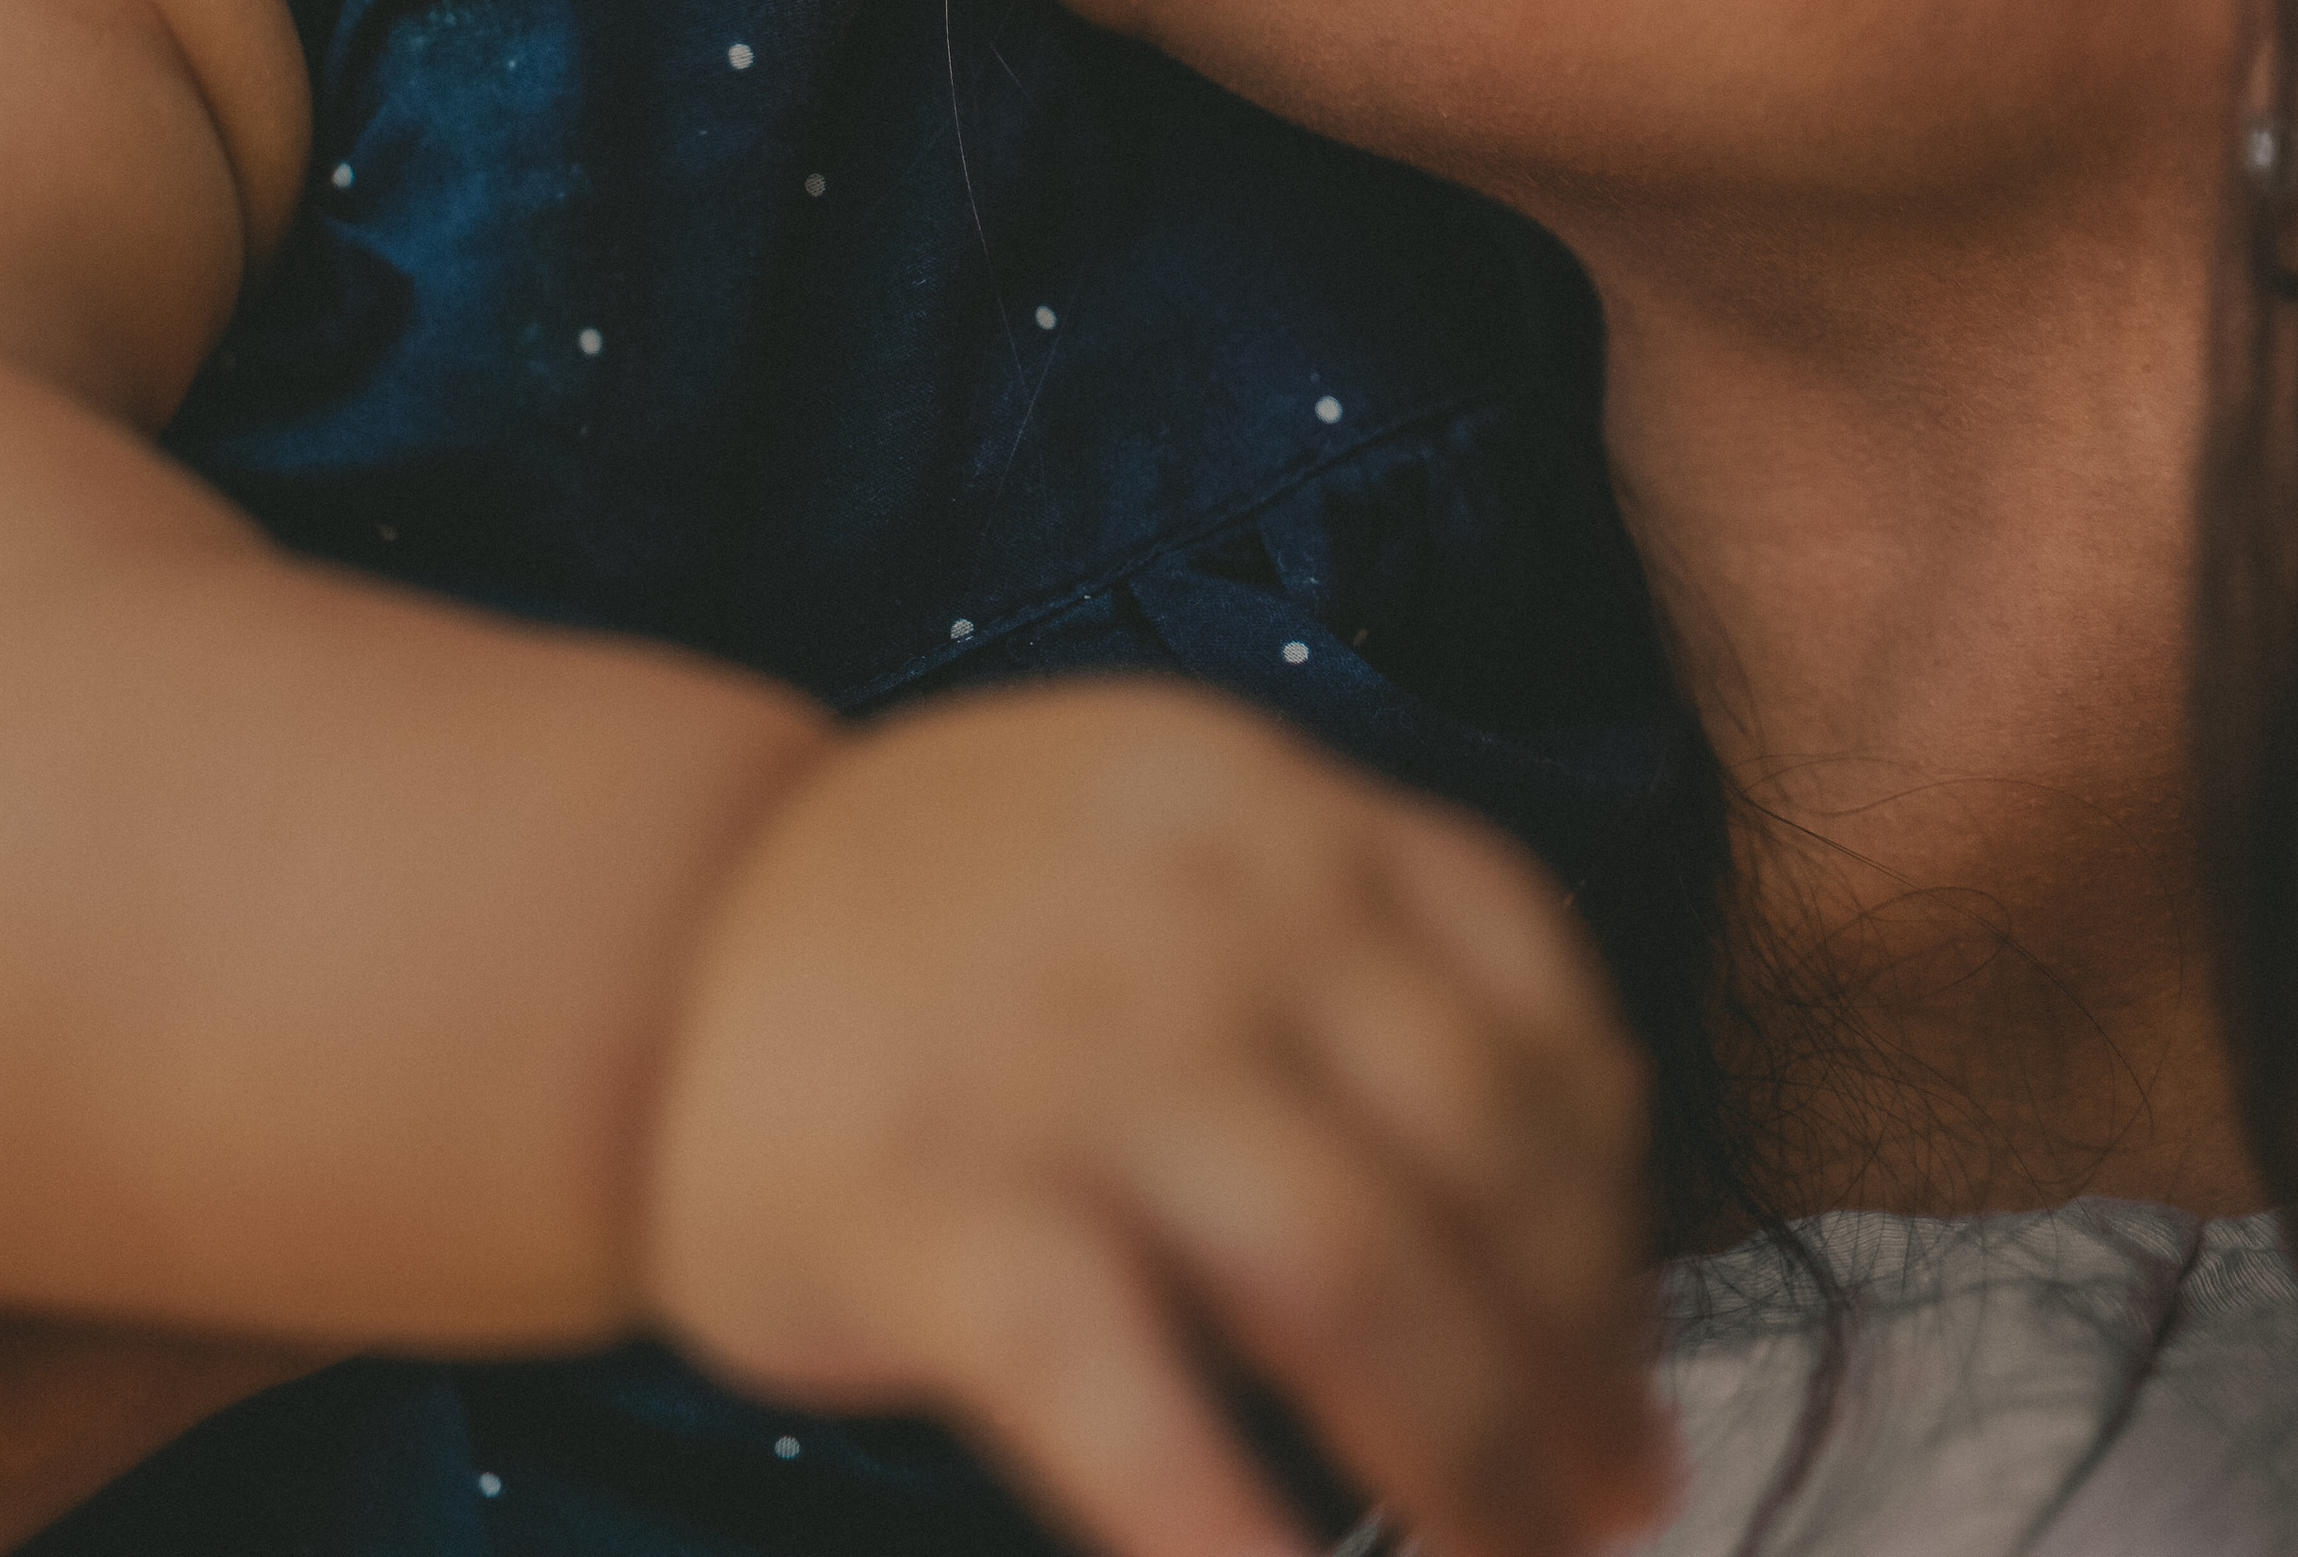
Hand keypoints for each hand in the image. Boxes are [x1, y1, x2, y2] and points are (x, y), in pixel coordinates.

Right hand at [639, 682, 1672, 1556]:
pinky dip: (1227, 1531)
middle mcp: (1199, 916)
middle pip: (1475, 1159)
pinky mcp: (932, 1212)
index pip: (1534, 1011)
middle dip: (1577, 1361)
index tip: (1634, 1339)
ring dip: (1471, 1454)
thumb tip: (1595, 1199)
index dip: (1619, 1204)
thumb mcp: (1182, 838)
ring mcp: (1064, 1058)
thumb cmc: (968, 922)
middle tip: (1618, 1499)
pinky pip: (1119, 1396)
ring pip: (1347, 1273)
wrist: (663, 929)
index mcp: (1278, 813)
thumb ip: (1365, 954)